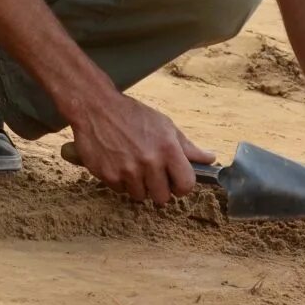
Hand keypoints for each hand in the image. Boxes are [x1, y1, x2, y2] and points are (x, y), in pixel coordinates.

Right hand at [64, 93, 214, 204]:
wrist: (94, 107)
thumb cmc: (131, 114)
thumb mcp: (163, 125)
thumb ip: (187, 146)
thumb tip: (210, 158)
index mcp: (167, 149)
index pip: (186, 185)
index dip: (181, 185)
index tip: (175, 181)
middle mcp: (149, 162)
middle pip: (163, 197)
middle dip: (158, 188)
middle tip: (150, 173)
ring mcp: (127, 171)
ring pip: (140, 196)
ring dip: (138, 185)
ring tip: (132, 165)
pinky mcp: (108, 175)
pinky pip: (120, 191)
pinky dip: (120, 181)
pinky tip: (117, 163)